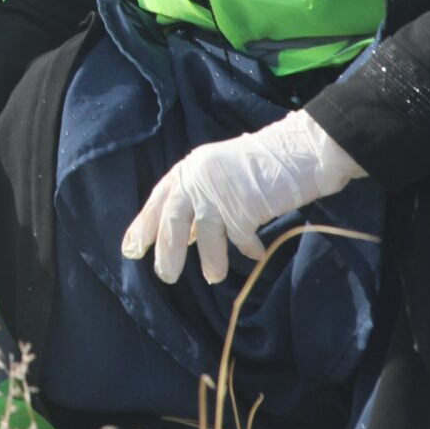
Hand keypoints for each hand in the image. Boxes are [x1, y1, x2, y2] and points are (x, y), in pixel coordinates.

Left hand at [121, 109, 363, 285]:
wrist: (297, 151)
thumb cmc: (259, 164)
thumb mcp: (219, 174)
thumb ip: (200, 198)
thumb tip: (189, 233)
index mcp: (189, 169)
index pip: (159, 200)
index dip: (144, 225)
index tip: (132, 249)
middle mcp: (197, 179)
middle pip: (173, 220)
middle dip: (168, 250)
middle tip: (165, 276)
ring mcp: (219, 194)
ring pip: (206, 235)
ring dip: (210, 259)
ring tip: (212, 277)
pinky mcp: (243, 208)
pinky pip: (240, 239)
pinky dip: (246, 249)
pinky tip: (254, 254)